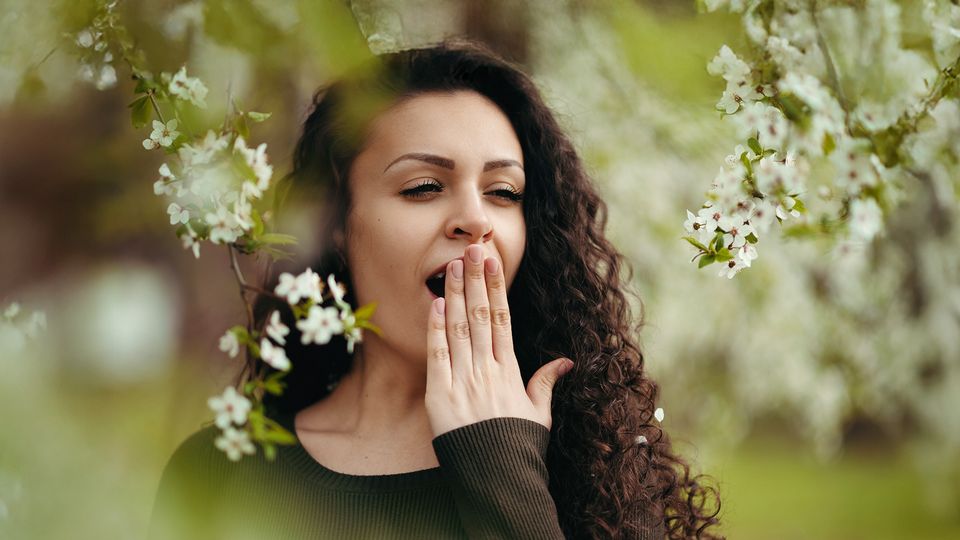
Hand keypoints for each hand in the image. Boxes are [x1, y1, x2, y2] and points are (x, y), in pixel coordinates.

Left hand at [425, 244, 573, 437]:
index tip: (493, 262)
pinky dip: (436, 328)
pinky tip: (436, 304)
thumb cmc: (518, 447)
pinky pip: (437, 355)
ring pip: (459, 328)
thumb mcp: (539, 415)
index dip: (497, 288)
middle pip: (481, 315)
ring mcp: (463, 381)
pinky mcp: (439, 395)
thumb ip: (546, 384)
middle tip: (471, 249)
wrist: (498, 479)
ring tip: (451, 265)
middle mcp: (487, 370)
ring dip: (455, 294)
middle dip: (475, 279)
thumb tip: (566, 362)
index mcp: (510, 371)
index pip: (503, 319)